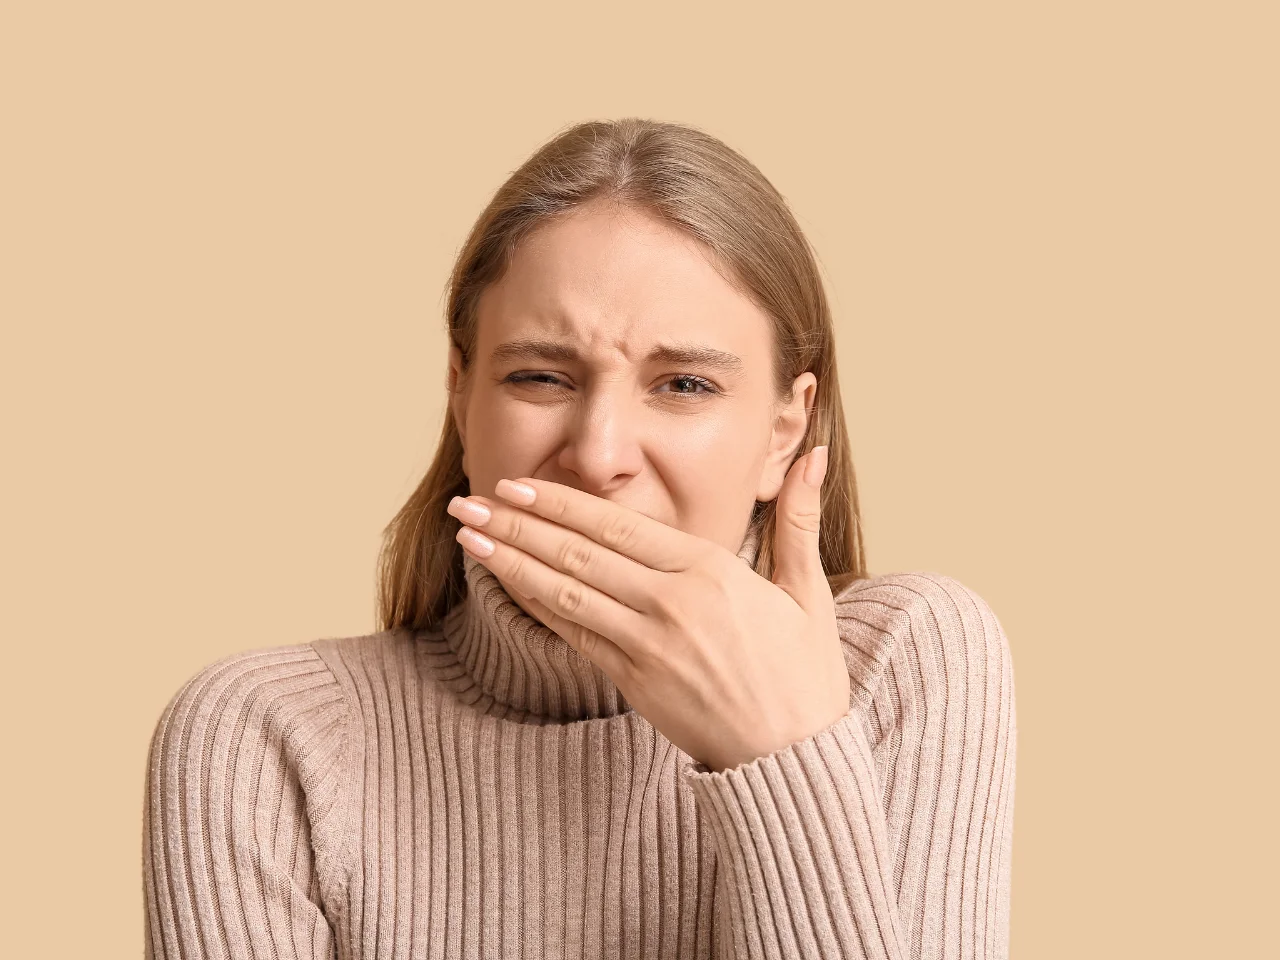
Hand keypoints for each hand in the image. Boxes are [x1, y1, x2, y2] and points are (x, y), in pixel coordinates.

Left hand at [446, 445, 848, 772]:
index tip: (518, 484)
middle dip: (517, 523)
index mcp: (711, 571)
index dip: (561, 504)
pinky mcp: (632, 682)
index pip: (619, 525)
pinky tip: (505, 583)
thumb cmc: (804, 675)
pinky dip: (534, 605)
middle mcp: (671, 603)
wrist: (794, 760)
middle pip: (579, 553)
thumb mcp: (809, 591)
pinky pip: (573, 635)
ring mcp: (647, 645)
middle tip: (468, 500)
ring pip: (565, 592)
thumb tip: (815, 453)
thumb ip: (799, 519)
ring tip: (468, 534)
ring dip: (511, 560)